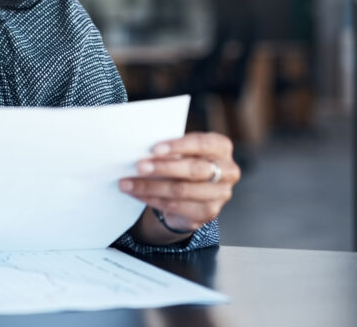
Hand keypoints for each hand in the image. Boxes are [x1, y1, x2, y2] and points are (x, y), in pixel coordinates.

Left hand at [119, 132, 239, 234]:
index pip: (202, 144)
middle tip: (139, 166)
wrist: (191, 192)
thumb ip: (169, 149)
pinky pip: (175, 206)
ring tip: (128, 183)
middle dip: (163, 168)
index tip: (155, 148)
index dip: (178, 146)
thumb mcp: (181, 151)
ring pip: (182, 190)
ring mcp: (221, 194)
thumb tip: (140, 150)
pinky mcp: (208, 213)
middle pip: (193, 169)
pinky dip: (152, 199)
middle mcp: (228, 171)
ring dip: (150, 187)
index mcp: (221, 147)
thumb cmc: (183, 161)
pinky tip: (136, 194)